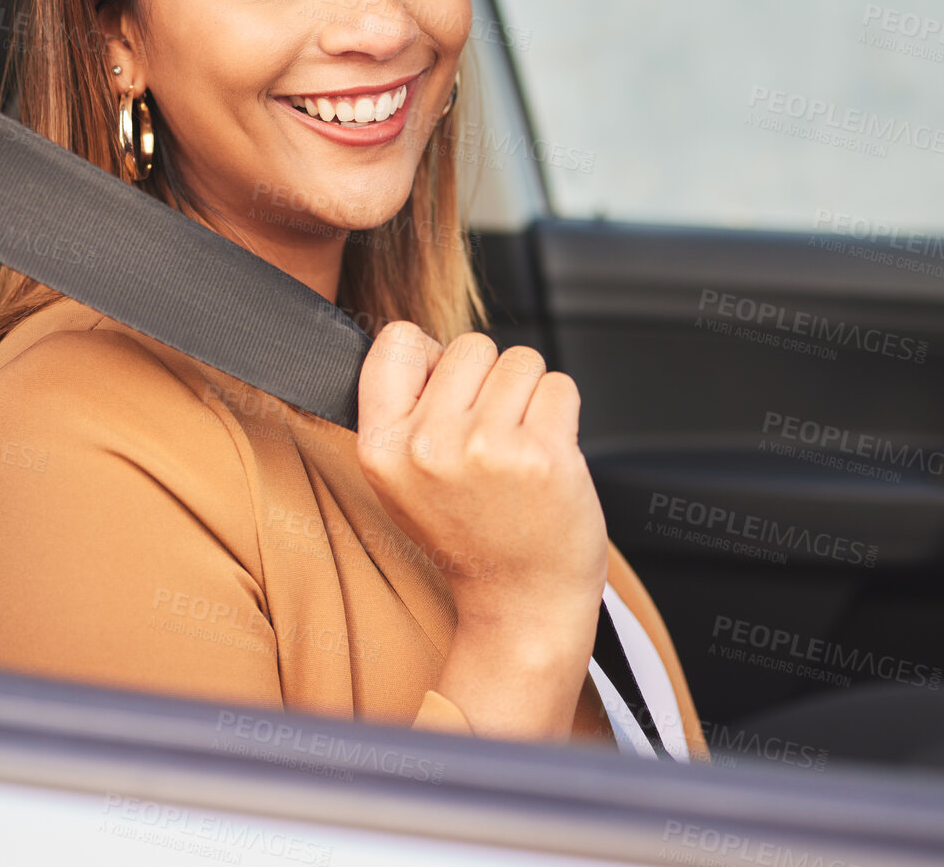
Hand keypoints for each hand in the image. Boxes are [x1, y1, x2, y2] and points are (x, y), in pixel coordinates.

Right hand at [355, 322, 608, 736]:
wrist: (522, 603)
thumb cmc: (470, 535)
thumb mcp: (403, 480)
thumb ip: (405, 412)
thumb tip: (430, 343)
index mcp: (382, 448)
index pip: (398, 340)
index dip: (433, 358)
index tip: (448, 395)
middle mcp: (428, 446)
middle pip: (471, 346)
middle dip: (490, 381)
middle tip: (491, 439)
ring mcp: (485, 448)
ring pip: (520, 361)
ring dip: (529, 397)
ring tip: (518, 450)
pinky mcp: (542, 454)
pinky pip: (560, 386)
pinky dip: (562, 414)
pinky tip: (546, 459)